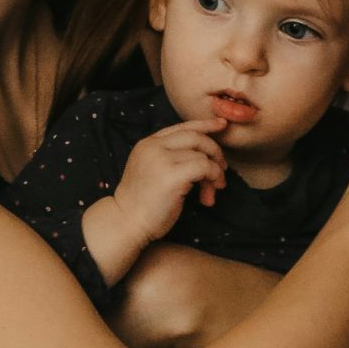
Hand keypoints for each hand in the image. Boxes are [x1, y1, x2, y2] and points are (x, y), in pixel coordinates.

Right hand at [112, 118, 229, 245]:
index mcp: (148, 144)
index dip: (204, 124)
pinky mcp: (172, 175)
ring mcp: (161, 159)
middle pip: (195, 137)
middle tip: (222, 169)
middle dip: (215, 151)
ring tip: (211, 192)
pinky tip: (208, 195)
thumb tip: (203, 156)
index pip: (182, 127)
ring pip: (202, 155)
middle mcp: (153, 147)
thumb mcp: (153, 170)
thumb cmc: (142, 203)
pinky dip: (213, 178)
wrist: (126, 222)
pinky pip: (204, 167)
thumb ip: (170, 157)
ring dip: (215, 173)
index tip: (221, 125)